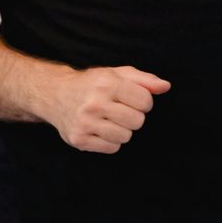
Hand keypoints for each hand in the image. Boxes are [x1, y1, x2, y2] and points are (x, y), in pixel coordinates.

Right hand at [45, 65, 169, 153]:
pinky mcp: (79, 139)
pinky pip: (112, 148)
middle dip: (134, 117)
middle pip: (137, 121)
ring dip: (122, 130)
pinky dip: (111, 142)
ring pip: (125, 137)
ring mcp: (85, 123)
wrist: (55, 94)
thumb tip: (166, 87)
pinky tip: (101, 130)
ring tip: (109, 120)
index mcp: (106, 84)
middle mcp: (94, 104)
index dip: (144, 102)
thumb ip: (144, 80)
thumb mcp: (117, 74)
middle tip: (121, 111)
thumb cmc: (92, 84)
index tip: (134, 100)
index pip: (144, 101)